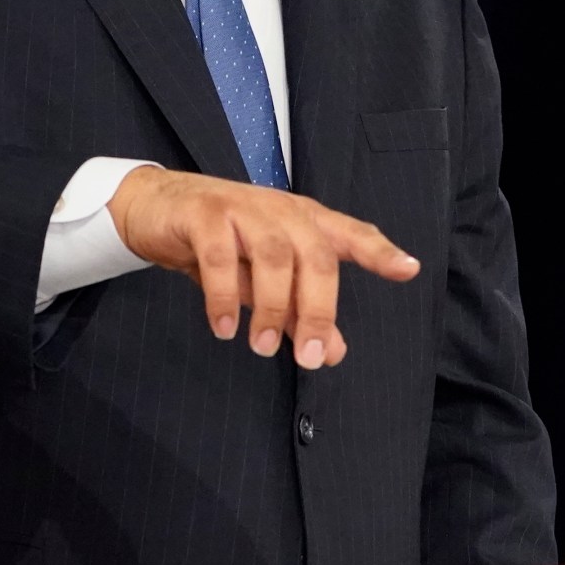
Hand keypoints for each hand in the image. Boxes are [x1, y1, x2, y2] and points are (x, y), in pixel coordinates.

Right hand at [106, 168, 418, 367]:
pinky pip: (219, 256)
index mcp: (304, 222)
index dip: (379, 251)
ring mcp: (242, 209)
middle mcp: (280, 211)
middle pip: (315, 256)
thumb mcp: (263, 280)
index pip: (350, 234)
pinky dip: (224, 294)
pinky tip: (225, 327)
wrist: (155, 207)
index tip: (408, 270)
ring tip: (260, 347)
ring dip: (271, 306)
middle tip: (308, 357)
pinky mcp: (203, 215)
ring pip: (273, 255)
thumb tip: (333, 352)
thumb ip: (299, 311)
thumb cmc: (222, 243)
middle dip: (317, 309)